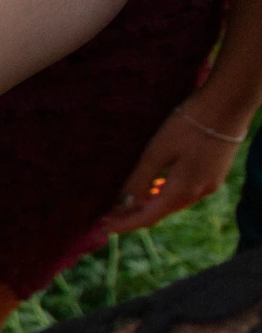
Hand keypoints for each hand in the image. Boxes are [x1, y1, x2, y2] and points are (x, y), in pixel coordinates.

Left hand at [101, 94, 250, 234]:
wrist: (226, 106)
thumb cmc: (187, 126)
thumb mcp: (156, 152)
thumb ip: (140, 180)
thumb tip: (125, 204)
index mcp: (182, 190)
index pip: (148, 218)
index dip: (125, 224)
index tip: (104, 226)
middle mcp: (198, 193)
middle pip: (161, 213)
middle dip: (134, 215)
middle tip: (110, 213)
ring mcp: (209, 185)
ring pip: (173, 203)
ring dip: (150, 205)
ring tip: (126, 202)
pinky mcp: (214, 175)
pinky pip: (185, 192)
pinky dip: (165, 194)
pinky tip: (153, 187)